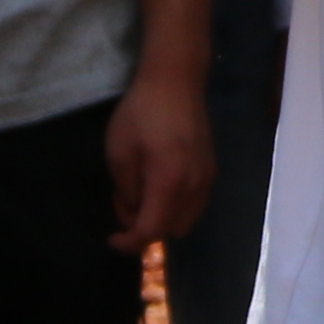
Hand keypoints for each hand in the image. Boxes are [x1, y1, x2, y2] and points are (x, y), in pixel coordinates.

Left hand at [105, 64, 213, 253]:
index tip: (113, 240)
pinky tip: (159, 186)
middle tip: (125, 206)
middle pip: (172, 232)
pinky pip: (195, 205)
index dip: (130, 243)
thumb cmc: (141, 112)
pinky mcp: (211, 170)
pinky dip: (176, 208)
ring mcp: (207, 179)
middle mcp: (194, 187)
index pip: (152, 230)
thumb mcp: (119, 151)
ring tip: (141, 194)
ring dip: (163, 219)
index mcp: (169, 182)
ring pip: (186, 221)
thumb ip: (125, 190)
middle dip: (147, 229)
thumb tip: (132, 212)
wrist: (176, 81)